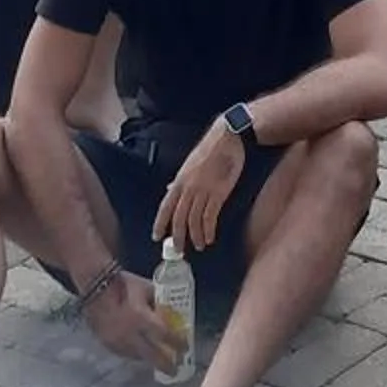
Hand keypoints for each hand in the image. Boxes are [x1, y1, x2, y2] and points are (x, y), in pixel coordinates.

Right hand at [85, 269, 181, 371]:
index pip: (164, 335)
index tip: (186, 348)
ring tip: (159, 360)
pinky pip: (125, 354)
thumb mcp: (146, 288)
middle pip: (152, 356)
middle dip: (166, 365)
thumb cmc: (123, 284)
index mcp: (141, 317)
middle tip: (175, 370)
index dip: (177, 343)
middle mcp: (130, 334)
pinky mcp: (108, 344)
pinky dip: (135, 354)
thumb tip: (171, 312)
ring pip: (138, 358)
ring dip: (150, 359)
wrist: (95, 287)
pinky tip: (141, 352)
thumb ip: (158, 301)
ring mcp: (117, 342)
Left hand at [154, 118, 246, 254]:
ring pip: (194, 221)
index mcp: (180, 180)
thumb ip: (180, 180)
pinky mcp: (219, 193)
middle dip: (178, 237)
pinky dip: (208, 230)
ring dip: (195, 236)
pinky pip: (210, 217)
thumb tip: (169, 190)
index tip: (156, 237)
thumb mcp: (189, 163)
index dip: (160, 223)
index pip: (165, 207)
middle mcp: (189, 188)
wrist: (229, 137)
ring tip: (197, 246)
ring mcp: (204, 191)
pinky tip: (209, 238)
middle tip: (179, 250)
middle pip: (179, 218)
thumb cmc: (210, 149)